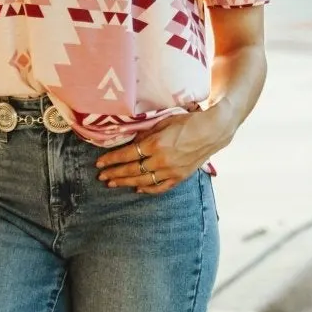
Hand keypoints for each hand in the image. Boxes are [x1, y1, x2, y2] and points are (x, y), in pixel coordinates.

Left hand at [96, 104, 231, 194]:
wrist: (213, 131)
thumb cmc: (187, 122)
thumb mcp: (163, 122)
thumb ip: (146, 135)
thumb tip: (130, 145)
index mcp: (156, 144)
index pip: (127, 155)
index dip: (111, 160)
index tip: (99, 163)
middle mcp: (161, 160)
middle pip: (132, 170)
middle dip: (115, 174)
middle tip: (101, 177)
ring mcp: (171, 171)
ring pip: (143, 181)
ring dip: (126, 183)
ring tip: (113, 184)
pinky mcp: (180, 177)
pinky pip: (160, 187)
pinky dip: (147, 190)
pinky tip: (137, 189)